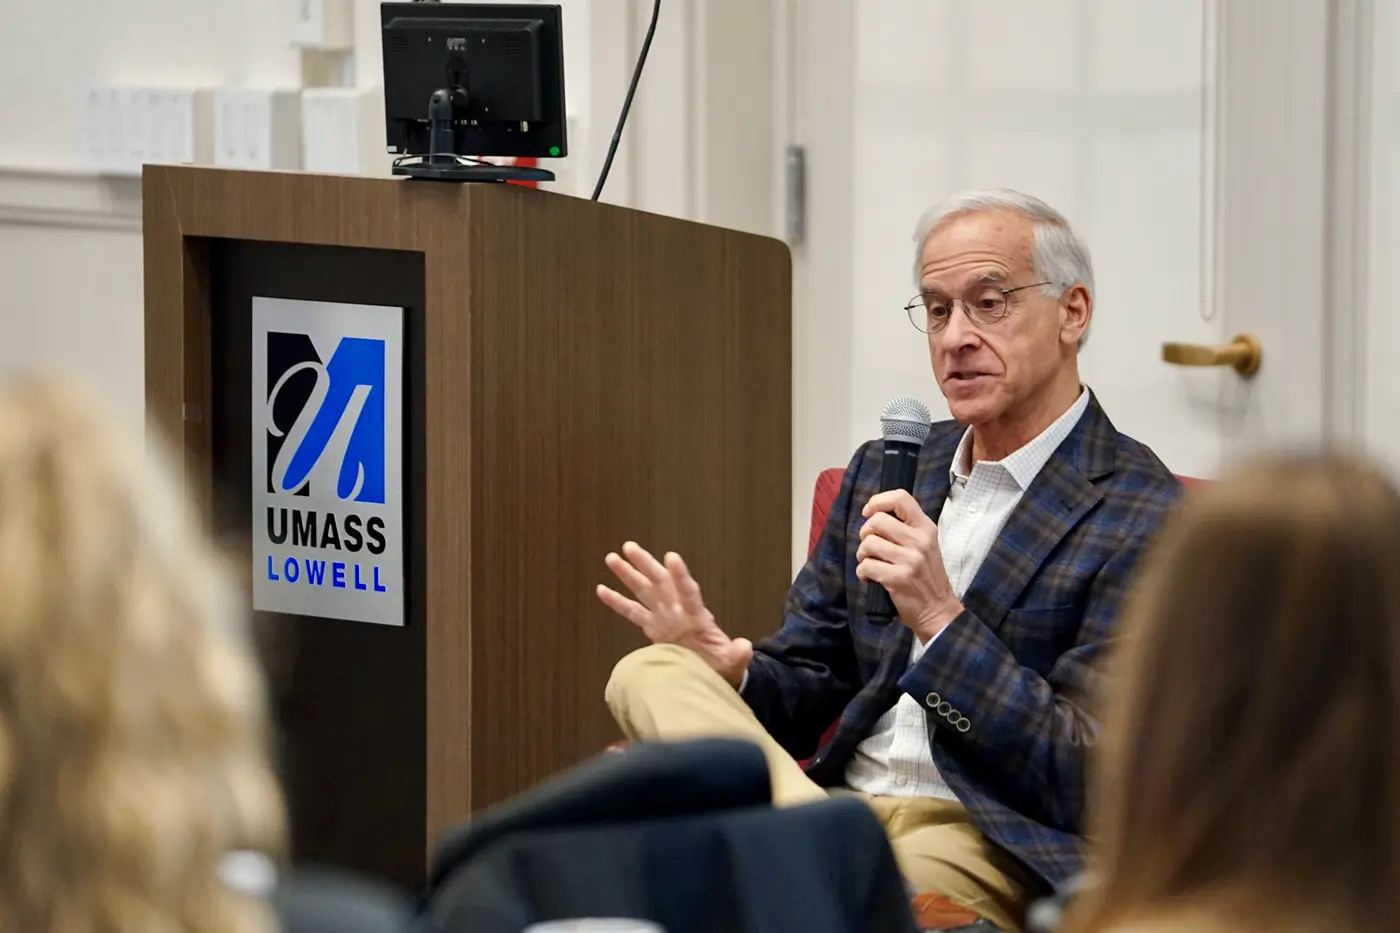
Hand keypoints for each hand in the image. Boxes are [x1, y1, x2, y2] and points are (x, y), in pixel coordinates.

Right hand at [596, 542, 752, 686]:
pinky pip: (632, 612)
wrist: (711, 674)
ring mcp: (665, 617)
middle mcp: (678, 612)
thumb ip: (738, 654)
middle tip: (630, 547)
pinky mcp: (653, 628)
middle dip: (646, 565)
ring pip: (644, 591)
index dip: (680, 576)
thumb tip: (744, 646)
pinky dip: (617, 602)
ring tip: (612, 558)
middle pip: (660, 583)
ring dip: (629, 575)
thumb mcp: (733, 662)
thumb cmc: (723, 666)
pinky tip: (601, 590)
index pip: (688, 593)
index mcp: (697, 617)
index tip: (671, 557)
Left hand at [856, 490, 963, 640]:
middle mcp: (919, 540)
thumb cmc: (927, 577)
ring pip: (868, 543)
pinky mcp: (897, 578)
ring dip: (862, 555)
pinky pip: (865, 566)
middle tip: (870, 547)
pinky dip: (862, 573)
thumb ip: (906, 529)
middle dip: (865, 533)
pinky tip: (871, 579)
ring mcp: (909, 560)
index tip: (868, 512)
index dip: (878, 501)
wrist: (938, 611)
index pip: (901, 498)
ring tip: (871, 564)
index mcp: (926, 528)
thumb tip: (873, 515)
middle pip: (877, 520)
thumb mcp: (926, 546)